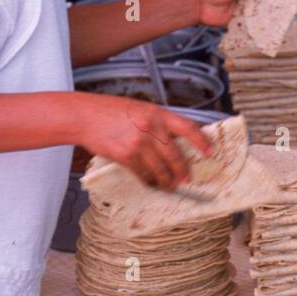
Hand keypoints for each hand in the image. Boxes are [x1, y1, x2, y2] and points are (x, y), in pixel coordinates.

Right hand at [78, 95, 210, 189]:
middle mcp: (151, 128)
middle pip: (175, 156)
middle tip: (186, 179)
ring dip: (167, 181)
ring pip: (161, 169)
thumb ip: (156, 123)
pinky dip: (149, 181)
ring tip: (169, 185)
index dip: (201, 141)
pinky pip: (143, 174)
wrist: (85, 117)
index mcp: (157, 113)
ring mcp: (139, 143)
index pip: (187, 128)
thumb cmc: (111, 112)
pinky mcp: (127, 156)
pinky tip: (151, 183)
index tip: (211, 152)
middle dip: (183, 171)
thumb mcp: (139, 109)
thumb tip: (174, 141)